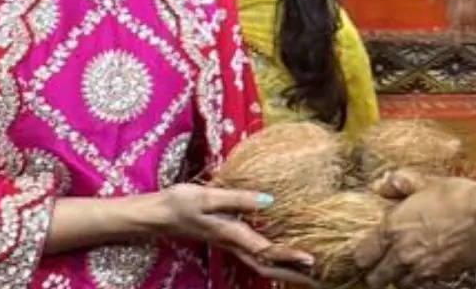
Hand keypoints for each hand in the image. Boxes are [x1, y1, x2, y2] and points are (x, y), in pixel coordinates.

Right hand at [144, 184, 318, 284]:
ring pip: (261, 263)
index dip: (289, 255)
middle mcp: (233, 243)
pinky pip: (254, 255)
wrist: (157, 215)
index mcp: (231, 234)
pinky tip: (281, 258)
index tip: (311, 260)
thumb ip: (238, 199)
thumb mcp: (207, 196)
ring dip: (284, 269)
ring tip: (308, 273)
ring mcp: (230, 244)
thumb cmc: (180, 203)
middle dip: (292, 274)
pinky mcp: (227, 239)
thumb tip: (269, 200)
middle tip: (318, 279)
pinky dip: (272, 259)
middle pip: (267, 266)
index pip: (265, 250)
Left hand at [354, 170, 475, 287]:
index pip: (362, 255)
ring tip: (402, 264)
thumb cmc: (458, 197)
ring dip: (396, 276)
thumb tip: (381, 184)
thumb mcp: (424, 181)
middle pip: (375, 278)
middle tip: (380, 263)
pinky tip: (422, 265)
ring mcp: (420, 267)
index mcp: (392, 228)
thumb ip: (398, 183)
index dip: (362, 254)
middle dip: (375, 272)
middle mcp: (402, 252)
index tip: (367, 250)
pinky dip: (416, 279)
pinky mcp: (438, 276)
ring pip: (396, 283)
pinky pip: (418, 284)